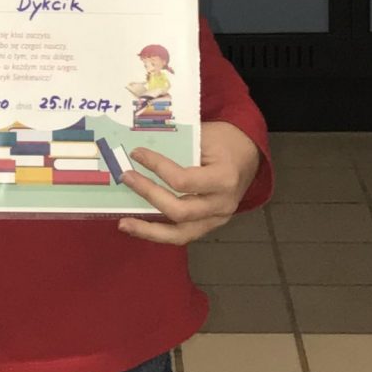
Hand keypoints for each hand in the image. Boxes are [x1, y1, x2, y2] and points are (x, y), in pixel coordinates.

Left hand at [119, 120, 262, 247]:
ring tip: (124, 224)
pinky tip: (138, 228)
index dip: (157, 167)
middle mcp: (222, 204)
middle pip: (179, 210)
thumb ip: (177, 145)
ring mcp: (217, 219)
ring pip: (180, 234)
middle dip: (149, 194)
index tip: (137, 153)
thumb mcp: (205, 135)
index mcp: (224, 178)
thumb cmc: (224, 141)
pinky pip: (182, 235)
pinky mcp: (209, 225)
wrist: (247, 155)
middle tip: (126, 178)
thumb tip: (140, 152)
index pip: (183, 180)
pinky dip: (159, 233)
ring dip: (148, 230)